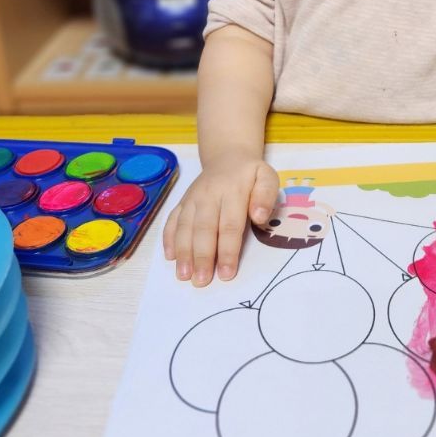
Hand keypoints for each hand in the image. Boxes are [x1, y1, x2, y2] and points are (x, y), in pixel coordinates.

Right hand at [163, 151, 279, 286]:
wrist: (227, 156)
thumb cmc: (250, 175)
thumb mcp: (267, 177)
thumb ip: (266, 195)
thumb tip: (259, 217)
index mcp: (232, 191)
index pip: (229, 225)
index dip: (227, 251)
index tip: (226, 274)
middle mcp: (208, 195)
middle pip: (204, 229)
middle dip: (202, 257)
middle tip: (201, 281)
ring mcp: (192, 198)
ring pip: (185, 227)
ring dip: (183, 252)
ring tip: (183, 275)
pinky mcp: (182, 201)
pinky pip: (172, 220)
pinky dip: (169, 239)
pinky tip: (170, 257)